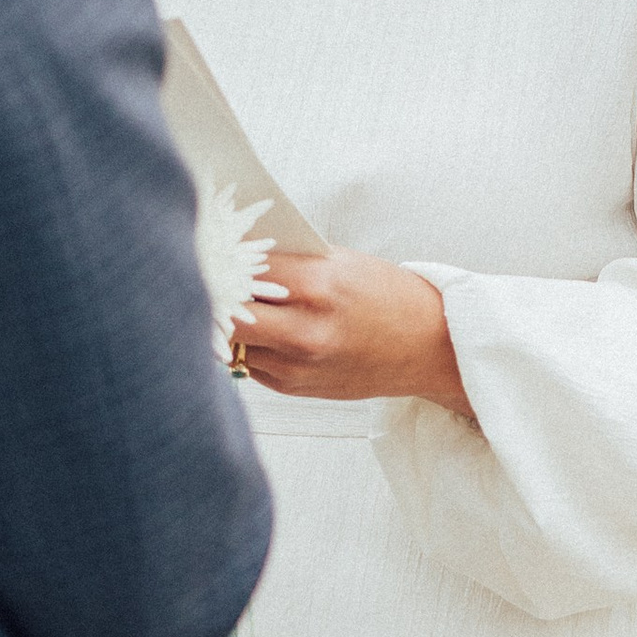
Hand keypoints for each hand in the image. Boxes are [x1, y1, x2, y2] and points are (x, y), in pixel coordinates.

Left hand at [233, 251, 476, 419]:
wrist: (428, 346)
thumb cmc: (388, 297)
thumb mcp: (340, 262)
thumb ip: (289, 259)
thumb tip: (237, 248)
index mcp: (316, 285)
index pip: (242, 268)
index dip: (224, 258)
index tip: (213, 250)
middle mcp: (303, 329)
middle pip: (226, 310)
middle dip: (215, 293)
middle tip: (208, 277)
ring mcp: (297, 364)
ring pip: (231, 341)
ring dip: (226, 323)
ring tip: (226, 304)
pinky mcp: (294, 387)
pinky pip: (249, 363)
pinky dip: (245, 346)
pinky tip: (256, 330)